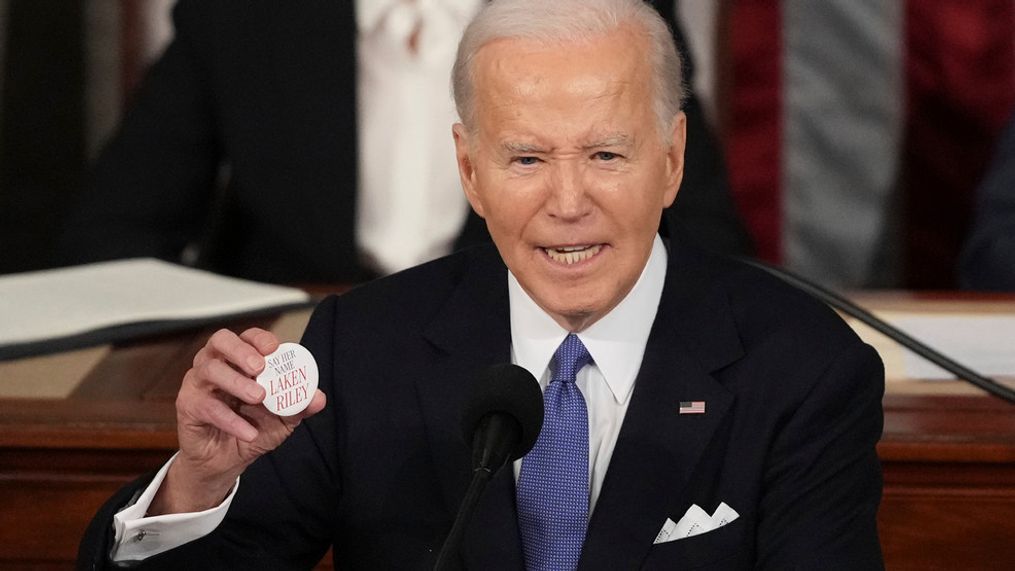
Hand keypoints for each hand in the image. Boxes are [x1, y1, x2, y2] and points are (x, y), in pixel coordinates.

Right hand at [150, 328, 326, 514]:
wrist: (227, 461)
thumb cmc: (253, 428)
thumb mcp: (283, 418)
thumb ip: (299, 405)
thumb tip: (319, 398)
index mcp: (240, 359)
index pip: (247, 336)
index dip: (260, 339)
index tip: (274, 349)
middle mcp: (216, 363)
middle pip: (220, 341)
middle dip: (241, 350)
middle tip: (259, 367)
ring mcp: (198, 383)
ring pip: (209, 370)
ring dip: (236, 382)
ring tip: (259, 397)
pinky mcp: (188, 405)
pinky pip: (206, 406)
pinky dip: (230, 419)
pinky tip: (248, 431)